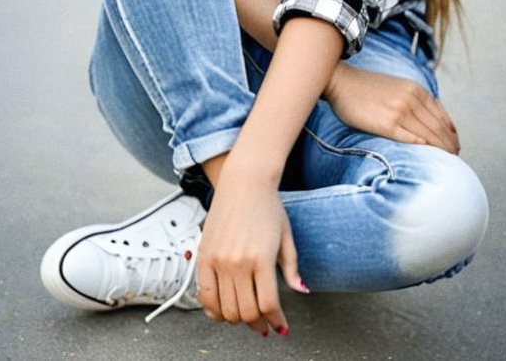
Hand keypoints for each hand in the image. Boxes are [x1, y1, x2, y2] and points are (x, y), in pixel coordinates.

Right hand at [196, 164, 307, 336]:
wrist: (244, 181)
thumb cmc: (268, 205)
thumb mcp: (286, 236)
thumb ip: (292, 267)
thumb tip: (302, 290)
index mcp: (261, 258)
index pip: (268, 304)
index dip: (276, 320)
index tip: (280, 325)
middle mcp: (237, 261)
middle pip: (246, 312)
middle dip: (258, 324)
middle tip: (264, 323)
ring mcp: (218, 260)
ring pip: (226, 309)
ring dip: (238, 319)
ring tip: (246, 316)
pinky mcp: (203, 256)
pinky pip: (204, 296)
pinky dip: (213, 310)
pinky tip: (223, 310)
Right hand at [324, 64, 459, 154]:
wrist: (342, 82)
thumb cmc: (368, 87)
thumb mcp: (399, 86)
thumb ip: (416, 100)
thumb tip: (433, 120)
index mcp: (416, 90)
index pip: (442, 116)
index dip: (452, 133)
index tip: (455, 144)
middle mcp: (410, 99)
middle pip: (438, 128)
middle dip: (450, 144)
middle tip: (455, 156)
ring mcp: (399, 111)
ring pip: (428, 135)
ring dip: (440, 149)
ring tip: (447, 159)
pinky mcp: (386, 124)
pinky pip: (410, 139)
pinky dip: (422, 147)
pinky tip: (429, 155)